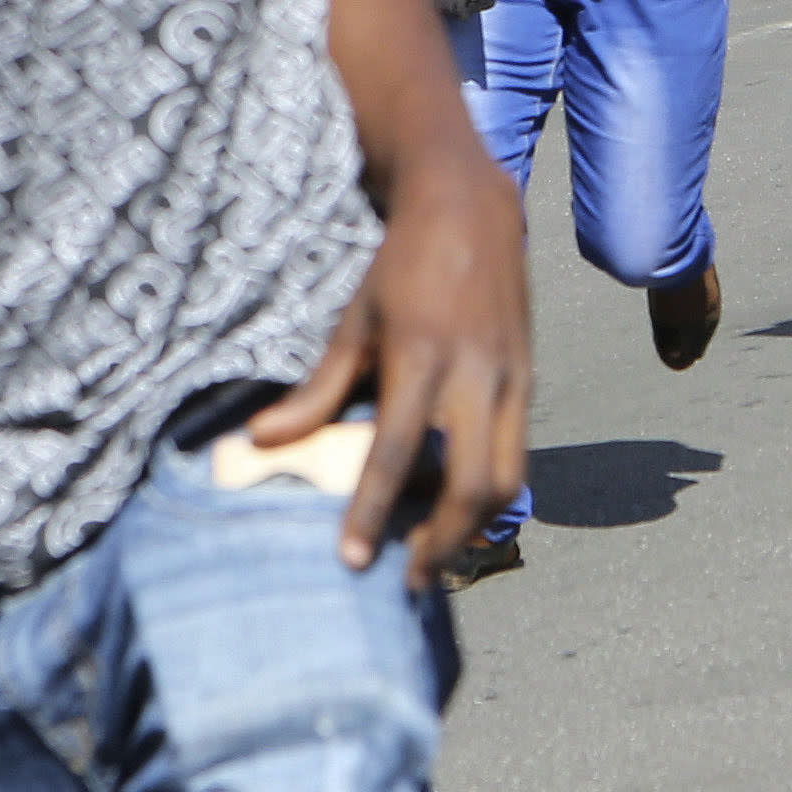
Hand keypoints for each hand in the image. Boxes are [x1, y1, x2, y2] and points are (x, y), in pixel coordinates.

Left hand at [269, 152, 531, 582]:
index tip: (354, 560)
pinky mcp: (529, 380)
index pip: (396, 452)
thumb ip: (316, 390)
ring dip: (474, 530)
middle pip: (472, 484)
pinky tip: (461, 516)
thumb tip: (261, 441)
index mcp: (420, 357)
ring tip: (437, 559)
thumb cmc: (400, 268)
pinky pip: (518, 454)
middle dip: (442, 543)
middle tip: (408, 581)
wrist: (471, 210)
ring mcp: (511, 379)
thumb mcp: (354, 322)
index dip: (373, 511)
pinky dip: (492, 495)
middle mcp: (475, 375)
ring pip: (508, 479)